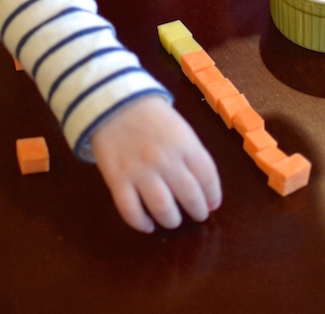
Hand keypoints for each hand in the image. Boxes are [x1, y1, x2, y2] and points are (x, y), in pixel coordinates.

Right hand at [90, 95, 221, 232]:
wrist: (111, 99)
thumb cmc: (148, 111)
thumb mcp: (177, 124)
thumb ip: (188, 150)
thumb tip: (199, 180)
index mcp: (185, 142)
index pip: (208, 176)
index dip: (213, 195)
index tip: (212, 203)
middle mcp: (166, 159)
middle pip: (190, 196)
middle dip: (198, 211)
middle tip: (198, 215)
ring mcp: (141, 171)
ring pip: (164, 210)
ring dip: (172, 220)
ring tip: (173, 221)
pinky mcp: (118, 180)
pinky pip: (131, 211)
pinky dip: (141, 224)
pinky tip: (147, 225)